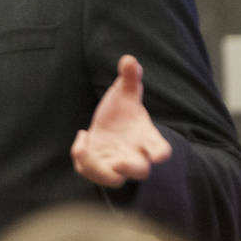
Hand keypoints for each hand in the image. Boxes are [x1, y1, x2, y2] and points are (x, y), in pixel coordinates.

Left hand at [70, 54, 171, 186]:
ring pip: (111, 180)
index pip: (160, 149)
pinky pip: (87, 171)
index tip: (160, 155)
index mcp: (146, 138)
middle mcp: (133, 155)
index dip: (160, 152)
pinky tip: (82, 136)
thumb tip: (129, 60)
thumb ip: (129, 78)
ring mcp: (114, 164)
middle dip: (131, 168)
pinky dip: (80, 156)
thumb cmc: (123, 112)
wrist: (109, 128)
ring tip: (84, 142)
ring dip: (96, 168)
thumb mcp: (125, 93)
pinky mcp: (96, 167)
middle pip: (140, 171)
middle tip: (121, 162)